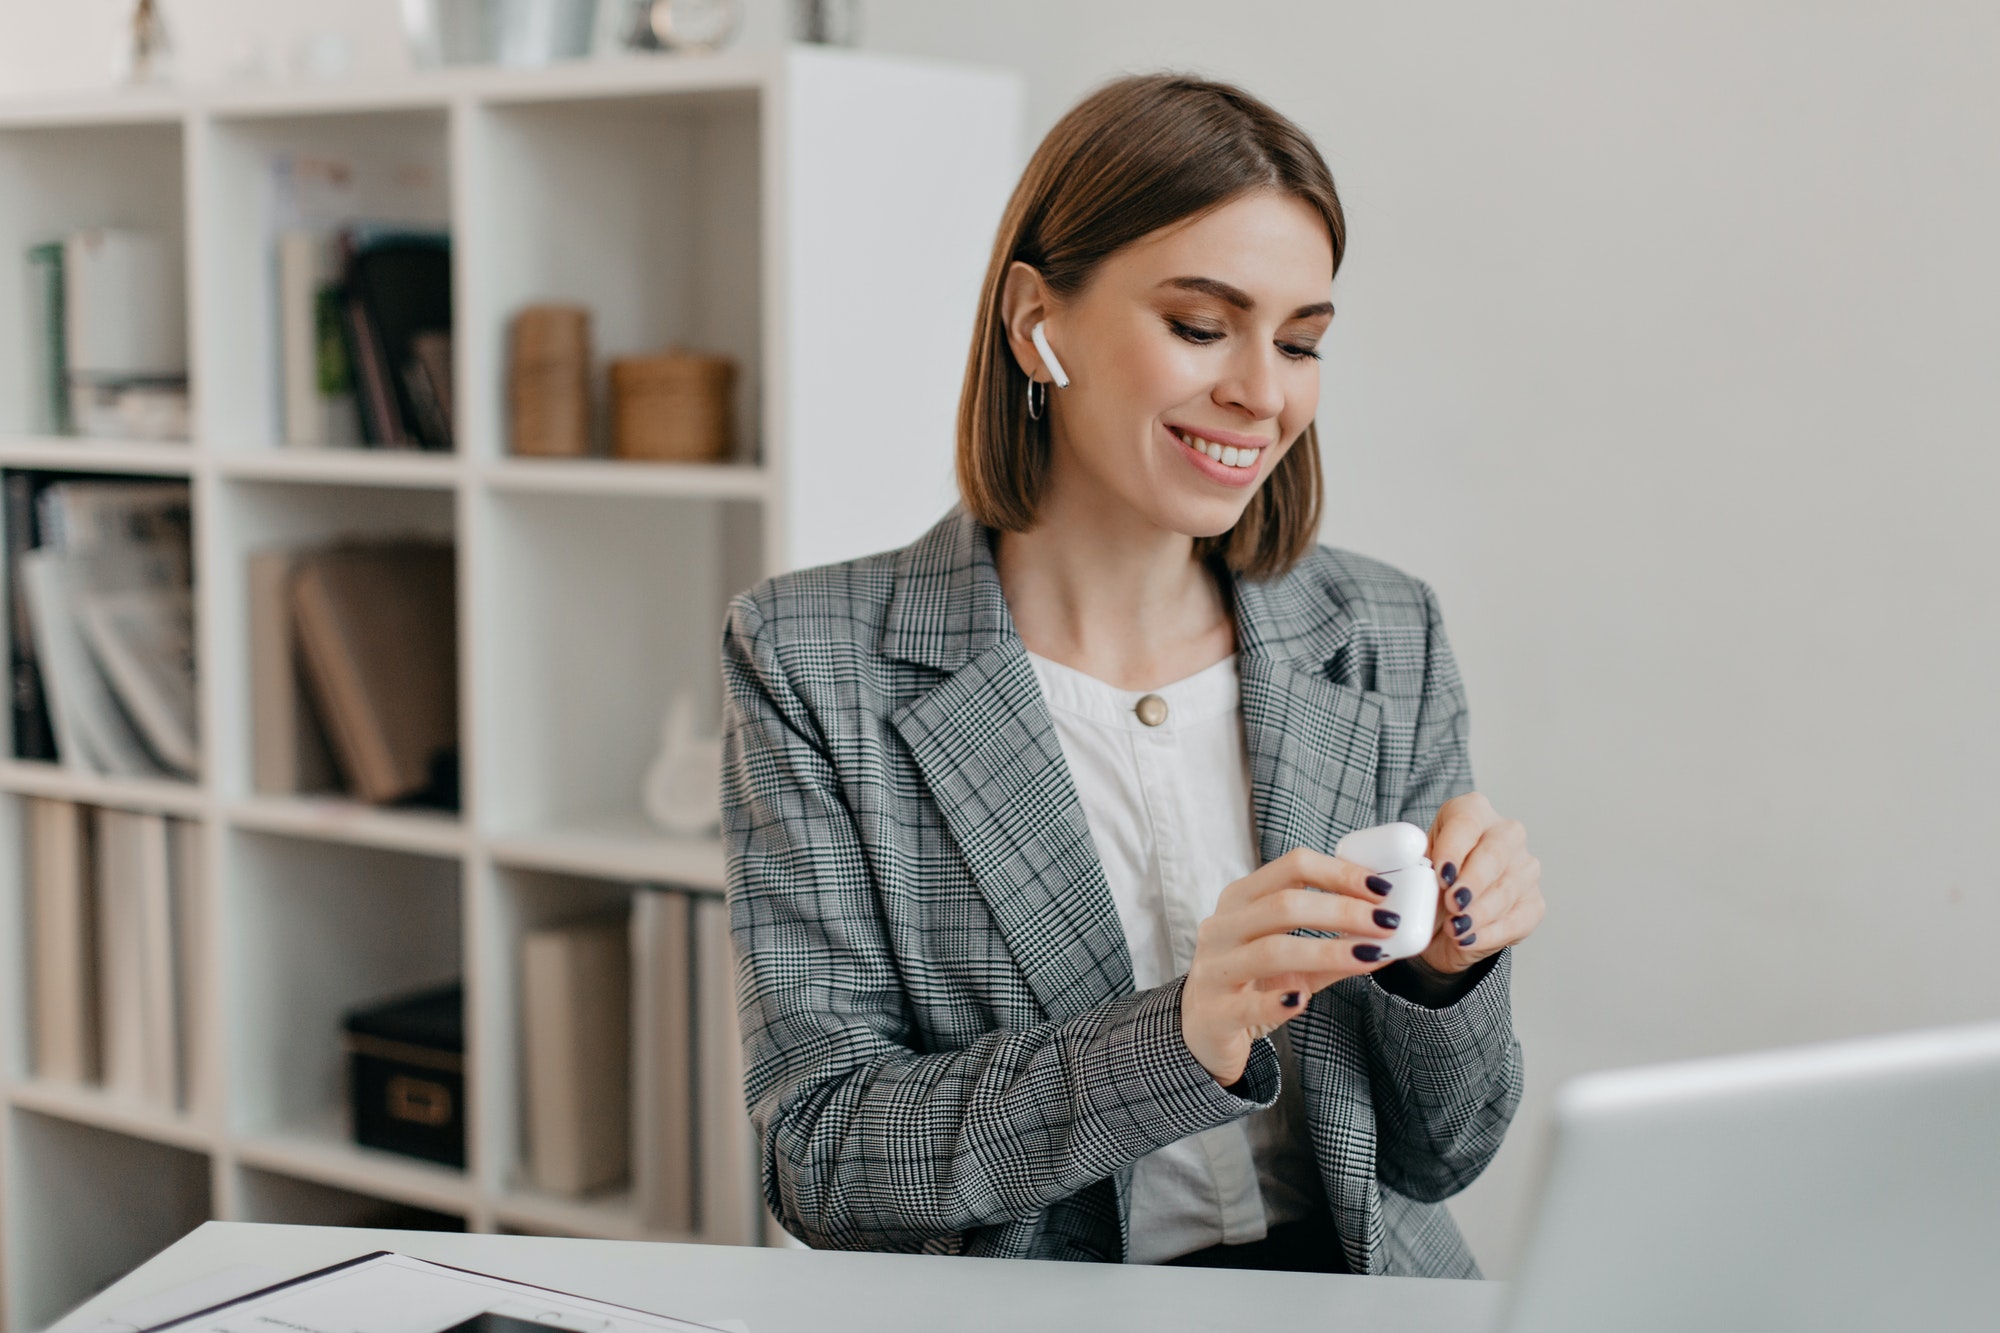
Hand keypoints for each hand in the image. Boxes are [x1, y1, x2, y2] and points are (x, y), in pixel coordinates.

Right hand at [1181, 848, 1398, 1084]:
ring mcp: (1213, 969)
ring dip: (1326, 950)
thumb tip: (1389, 938)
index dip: (1339, 873)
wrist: (1203, 1031)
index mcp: (1241, 900)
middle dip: (1342, 910)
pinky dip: (1277, 1001)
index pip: (1292, 867)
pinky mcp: (1213, 1013)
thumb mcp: (1294, 961)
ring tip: (1367, 956)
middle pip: (1283, 905)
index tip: (1381, 889)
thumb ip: (1335, 948)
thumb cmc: (1252, 984)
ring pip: (1270, 950)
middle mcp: (1222, 927)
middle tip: (1385, 922)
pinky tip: (1302, 1000)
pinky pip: (1247, 1004)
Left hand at [1418, 793, 1544, 974]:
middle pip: (1495, 852)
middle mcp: (1504, 834)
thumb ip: (1416, 870)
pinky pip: (1518, 919)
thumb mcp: (1414, 871)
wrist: (1442, 922)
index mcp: (1470, 812)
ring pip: (1507, 888)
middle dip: (1473, 881)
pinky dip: (1490, 933)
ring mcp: (1524, 868)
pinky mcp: (1533, 903)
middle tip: (1453, 903)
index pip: (1466, 823)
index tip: (1441, 874)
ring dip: (1480, 912)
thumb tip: (1417, 879)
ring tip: (1455, 927)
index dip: (1454, 849)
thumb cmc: (1428, 884)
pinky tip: (1469, 940)